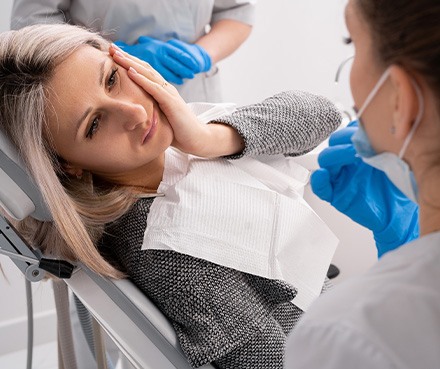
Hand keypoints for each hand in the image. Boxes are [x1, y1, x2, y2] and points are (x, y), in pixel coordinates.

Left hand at [109, 45, 242, 156]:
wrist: (196, 139)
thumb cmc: (177, 131)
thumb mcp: (158, 117)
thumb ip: (147, 110)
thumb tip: (129, 112)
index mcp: (162, 91)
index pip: (143, 72)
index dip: (129, 62)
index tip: (113, 55)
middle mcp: (165, 88)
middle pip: (144, 68)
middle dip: (127, 57)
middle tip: (111, 48)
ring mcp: (169, 94)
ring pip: (148, 74)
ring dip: (131, 63)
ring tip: (117, 55)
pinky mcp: (172, 103)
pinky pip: (154, 89)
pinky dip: (142, 79)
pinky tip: (130, 72)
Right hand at [311, 121, 418, 256]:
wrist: (399, 212)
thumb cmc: (397, 187)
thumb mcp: (393, 160)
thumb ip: (381, 144)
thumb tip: (375, 128)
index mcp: (358, 151)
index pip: (347, 133)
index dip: (351, 129)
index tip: (363, 129)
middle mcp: (347, 162)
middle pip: (333, 144)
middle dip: (343, 139)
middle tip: (358, 142)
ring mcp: (340, 177)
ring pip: (325, 161)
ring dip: (334, 154)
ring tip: (350, 154)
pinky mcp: (335, 195)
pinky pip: (320, 187)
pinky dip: (318, 181)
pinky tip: (322, 175)